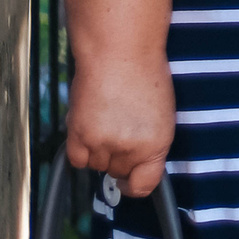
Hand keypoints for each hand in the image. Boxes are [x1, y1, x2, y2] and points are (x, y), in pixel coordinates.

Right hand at [64, 51, 174, 198]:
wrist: (120, 54)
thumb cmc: (145, 76)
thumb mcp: (161, 114)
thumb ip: (149, 141)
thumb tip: (137, 159)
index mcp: (158, 143)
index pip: (145, 185)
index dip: (135, 184)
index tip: (129, 182)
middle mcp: (132, 148)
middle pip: (118, 172)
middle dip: (118, 158)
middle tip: (118, 133)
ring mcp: (104, 143)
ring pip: (96, 165)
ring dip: (99, 151)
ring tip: (106, 123)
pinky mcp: (80, 135)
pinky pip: (77, 159)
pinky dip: (81, 150)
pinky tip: (88, 131)